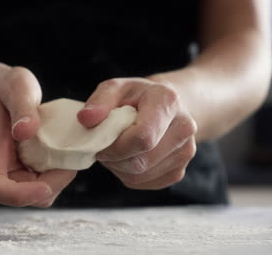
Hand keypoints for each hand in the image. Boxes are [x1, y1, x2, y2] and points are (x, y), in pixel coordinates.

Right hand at [0, 65, 75, 206]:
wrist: (3, 91)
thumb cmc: (7, 87)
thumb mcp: (16, 86)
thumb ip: (21, 105)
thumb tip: (26, 131)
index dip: (17, 195)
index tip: (44, 187)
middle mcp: (0, 167)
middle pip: (19, 197)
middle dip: (49, 187)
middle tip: (71, 163)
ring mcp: (15, 171)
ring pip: (36, 195)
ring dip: (57, 182)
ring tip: (71, 156)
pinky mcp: (30, 170)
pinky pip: (46, 183)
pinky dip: (60, 175)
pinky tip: (68, 155)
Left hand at [77, 77, 196, 189]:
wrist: (163, 106)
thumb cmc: (136, 97)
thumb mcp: (115, 88)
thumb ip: (99, 101)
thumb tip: (85, 119)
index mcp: (168, 102)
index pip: (143, 137)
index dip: (115, 146)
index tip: (101, 141)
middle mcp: (184, 128)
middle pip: (141, 161)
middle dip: (114, 158)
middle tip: (104, 146)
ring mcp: (185, 152)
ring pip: (141, 175)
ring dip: (119, 168)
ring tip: (116, 149)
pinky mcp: (178, 171)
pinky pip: (145, 183)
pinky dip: (129, 175)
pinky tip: (127, 158)